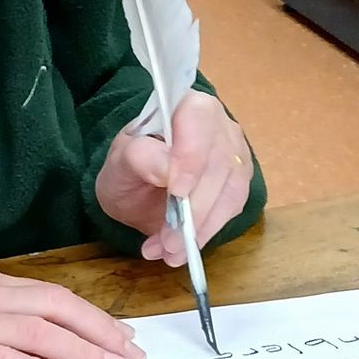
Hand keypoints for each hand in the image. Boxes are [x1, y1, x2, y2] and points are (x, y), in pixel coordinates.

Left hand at [94, 89, 253, 265]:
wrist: (139, 185)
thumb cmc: (130, 167)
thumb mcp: (119, 163)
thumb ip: (138, 158)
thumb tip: (166, 169)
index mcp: (184, 105)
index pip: (197, 118)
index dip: (192, 155)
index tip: (176, 191)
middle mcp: (217, 123)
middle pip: (218, 163)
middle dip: (193, 209)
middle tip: (165, 242)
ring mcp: (234, 152)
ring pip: (230, 191)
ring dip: (200, 229)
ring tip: (169, 253)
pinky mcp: (239, 182)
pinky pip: (232, 209)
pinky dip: (207, 234)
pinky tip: (181, 250)